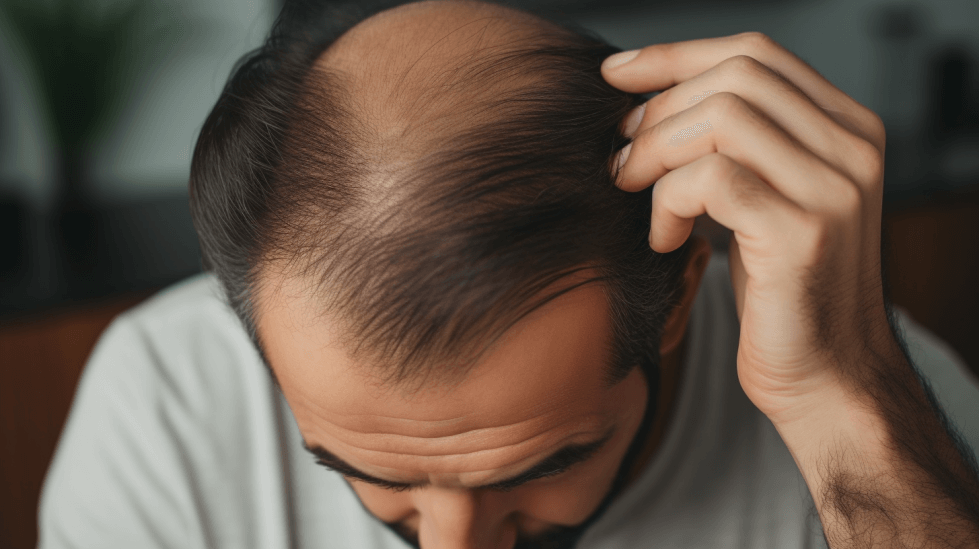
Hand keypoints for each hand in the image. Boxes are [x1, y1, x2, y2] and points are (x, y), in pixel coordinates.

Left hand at [601, 33, 899, 424]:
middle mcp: (852, 147)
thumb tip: (646, 101)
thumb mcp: (763, 200)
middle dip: (658, 110)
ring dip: (654, 153)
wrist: (825, 377)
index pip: (755, 54)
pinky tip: (665, 241)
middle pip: (734, 77)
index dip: (676, 55)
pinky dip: (668, 203)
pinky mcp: (802, 232)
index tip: (616, 74)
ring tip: (634, 194)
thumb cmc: (781, 291)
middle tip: (621, 159)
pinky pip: (710, 179)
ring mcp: (834, 188)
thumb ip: (734, 146)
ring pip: (719, 119)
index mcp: (847, 129)